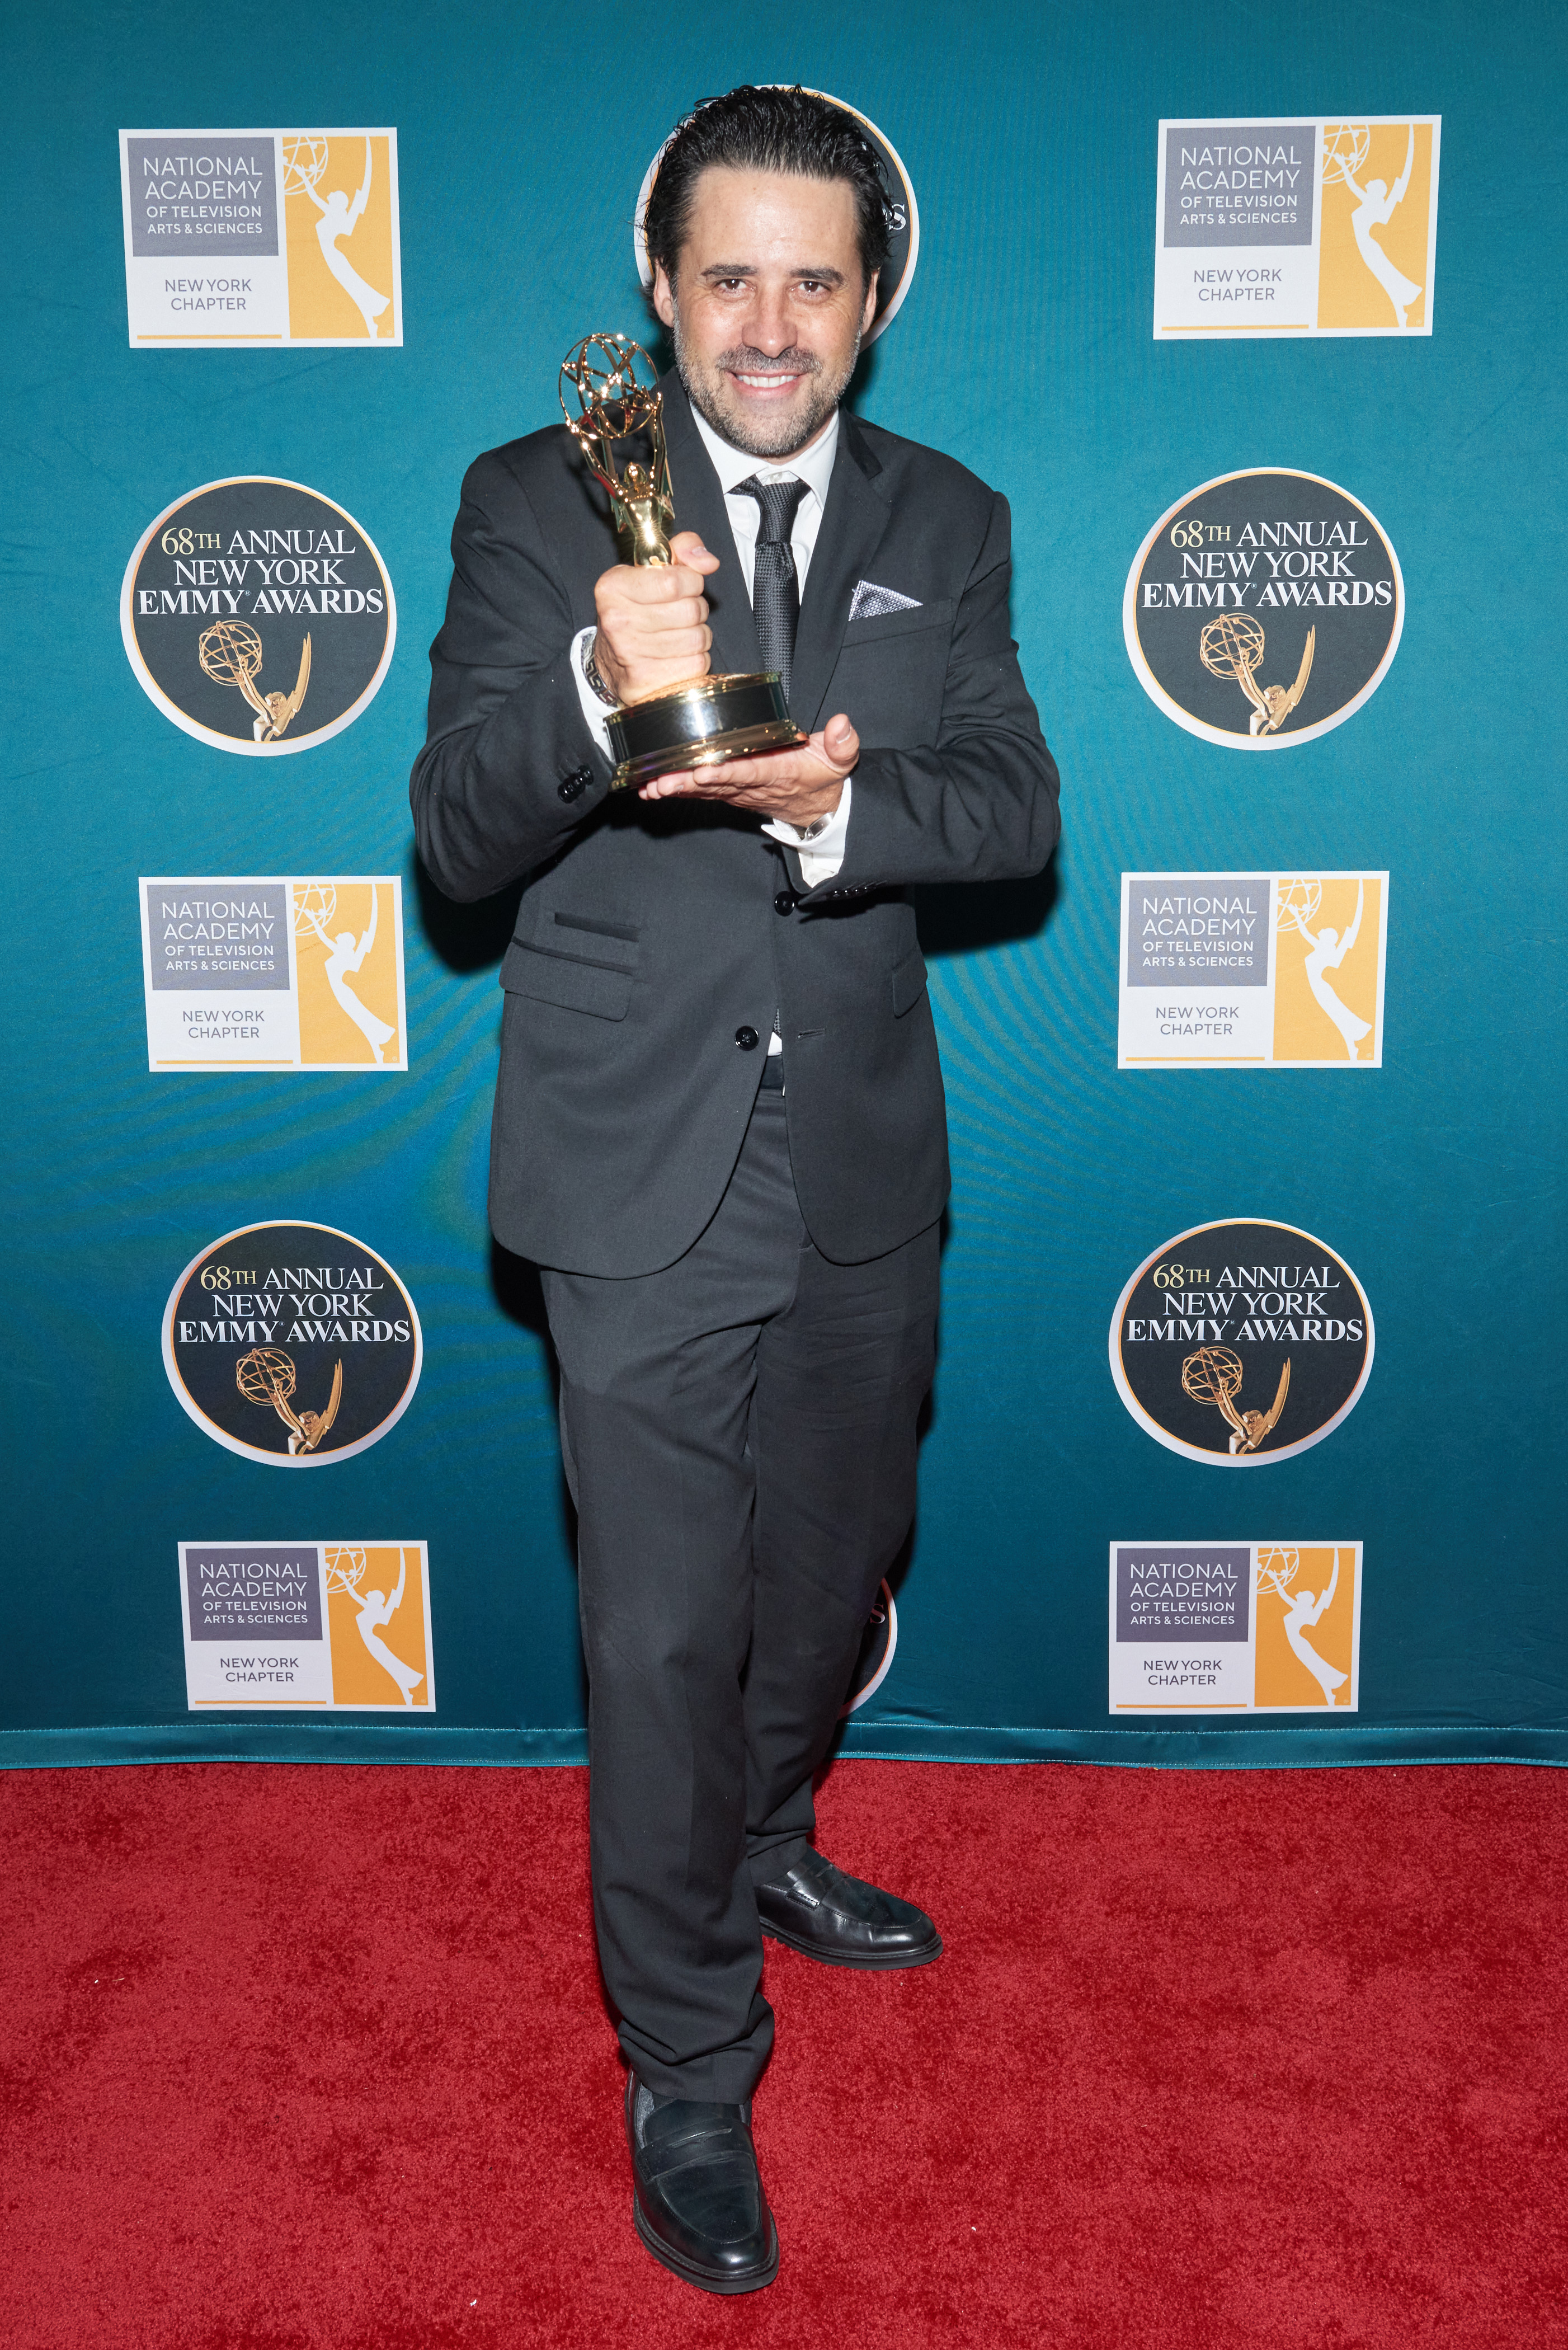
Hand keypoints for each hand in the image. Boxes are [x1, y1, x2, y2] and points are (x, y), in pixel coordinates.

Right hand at [592, 529, 717, 705]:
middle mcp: (617, 621)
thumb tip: (708, 561)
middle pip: (692, 610)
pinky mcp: (646, 681)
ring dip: (698, 635)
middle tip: (680, 614)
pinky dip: (695, 659)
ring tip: (679, 634)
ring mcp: (630, 654)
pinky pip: (697, 664)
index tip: (682, 586)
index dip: (691, 582)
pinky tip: (677, 656)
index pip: (676, 581)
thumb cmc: (634, 612)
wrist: (610, 662)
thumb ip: (681, 552)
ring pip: (698, 638)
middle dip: (696, 609)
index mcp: (613, 587)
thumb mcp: (648, 572)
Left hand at [638, 713, 857, 829]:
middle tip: (661, 781)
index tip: (704, 769)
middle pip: (716, 783)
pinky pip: (699, 792)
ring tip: (650, 786)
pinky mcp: (728, 793)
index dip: (726, 772)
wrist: (818, 810)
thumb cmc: (822, 778)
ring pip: (703, 790)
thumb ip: (843, 744)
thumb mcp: (841, 761)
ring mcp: (738, 792)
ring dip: (676, 788)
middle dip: (687, 782)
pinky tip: (652, 788)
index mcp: (778, 773)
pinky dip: (677, 790)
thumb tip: (842, 724)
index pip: (749, 771)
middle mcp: (753, 785)